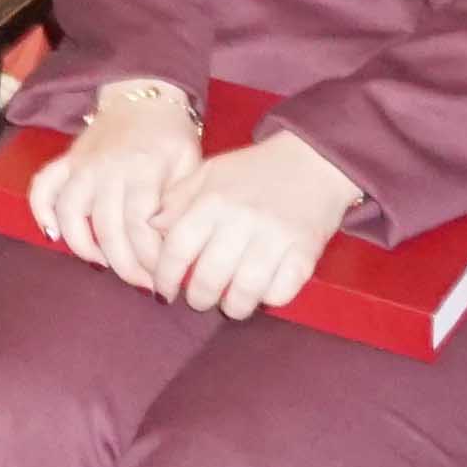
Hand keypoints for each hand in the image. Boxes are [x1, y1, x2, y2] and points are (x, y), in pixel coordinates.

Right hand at [27, 86, 205, 274]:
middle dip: (124, 266)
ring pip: (71, 213)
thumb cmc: (172, 137)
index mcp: (143, 169)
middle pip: (106, 228)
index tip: (164, 279)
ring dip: (84, 246)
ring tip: (104, 264)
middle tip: (143, 284)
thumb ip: (179, 203)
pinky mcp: (65, 161)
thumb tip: (167, 241)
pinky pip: (43, 186)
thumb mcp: (190, 165)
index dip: (149, 260)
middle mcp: (107, 169)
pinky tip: (53, 235)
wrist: (144, 96)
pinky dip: (41, 211)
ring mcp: (82, 164)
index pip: (139, 226)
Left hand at [136, 135, 362, 318]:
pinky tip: (262, 291)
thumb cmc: (255, 169)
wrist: (314, 160)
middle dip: (199, 298)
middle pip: (208, 278)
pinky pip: (280, 292)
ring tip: (229, 302)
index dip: (165, 276)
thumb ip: (178, 199)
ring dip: (233, 306)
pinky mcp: (305, 252)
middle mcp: (241, 220)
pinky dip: (269, 299)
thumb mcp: (210, 172)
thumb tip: (152, 227)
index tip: (165, 290)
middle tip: (199, 299)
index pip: (177, 248)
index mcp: (213, 200)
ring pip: (244, 292)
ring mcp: (275, 238)